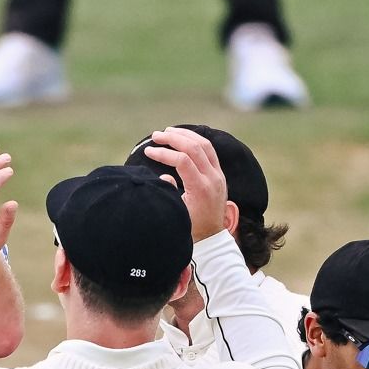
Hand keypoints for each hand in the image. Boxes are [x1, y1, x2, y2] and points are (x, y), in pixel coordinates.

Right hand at [145, 127, 228, 241]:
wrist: (212, 237)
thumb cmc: (191, 228)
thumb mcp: (177, 212)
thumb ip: (170, 192)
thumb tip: (163, 175)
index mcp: (201, 188)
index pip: (182, 160)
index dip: (164, 153)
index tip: (148, 152)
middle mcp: (213, 178)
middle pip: (194, 147)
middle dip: (173, 138)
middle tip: (156, 136)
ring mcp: (218, 174)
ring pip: (204, 144)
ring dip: (185, 135)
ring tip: (168, 131)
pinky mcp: (219, 174)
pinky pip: (209, 150)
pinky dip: (195, 141)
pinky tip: (183, 139)